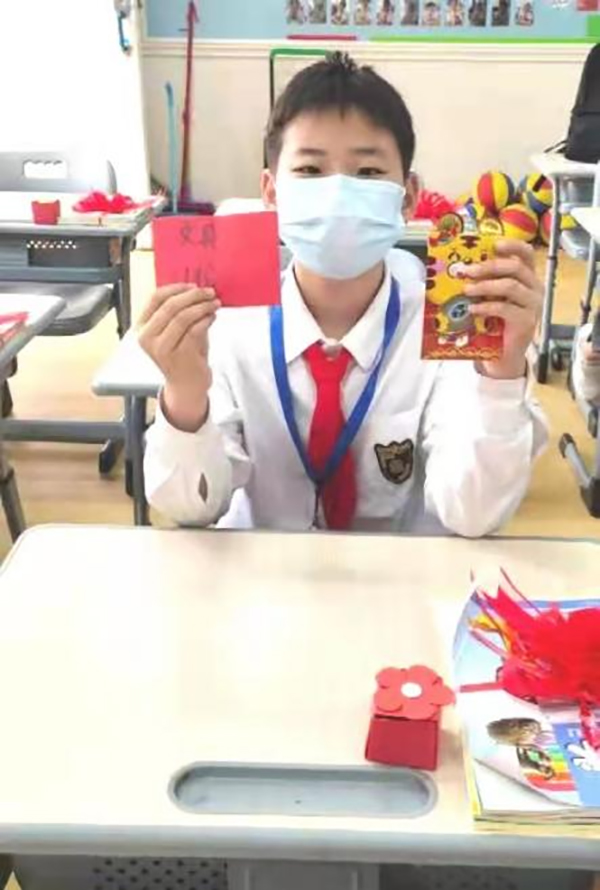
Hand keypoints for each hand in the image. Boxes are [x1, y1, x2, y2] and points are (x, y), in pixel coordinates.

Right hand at [138, 284, 219, 431]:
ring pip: (183, 317)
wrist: (186, 384)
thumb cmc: (181, 354)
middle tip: (209, 292)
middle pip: (170, 306)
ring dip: (202, 306)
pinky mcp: (179, 356)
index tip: (193, 285)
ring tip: (214, 303)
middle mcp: (147, 338)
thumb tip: (196, 289)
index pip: (155, 298)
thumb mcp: (174, 331)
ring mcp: (162, 348)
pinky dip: (206, 319)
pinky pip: (194, 330)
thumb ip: (179, 311)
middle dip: (193, 296)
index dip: (176, 288)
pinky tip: (212, 317)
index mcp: (142, 328)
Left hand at [463, 240, 542, 379]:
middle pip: (515, 267)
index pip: (526, 253)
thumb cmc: (495, 322)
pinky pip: (506, 308)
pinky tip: (473, 309)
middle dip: (489, 266)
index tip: (494, 244)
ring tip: (467, 290)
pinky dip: (486, 306)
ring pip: (510, 286)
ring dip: (485, 286)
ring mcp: (533, 305)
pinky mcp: (527, 321)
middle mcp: (534, 288)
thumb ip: (485, 282)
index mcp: (527, 277)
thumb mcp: (491, 297)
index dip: (512, 245)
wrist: (503, 354)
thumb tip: (461, 268)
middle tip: (467, 271)